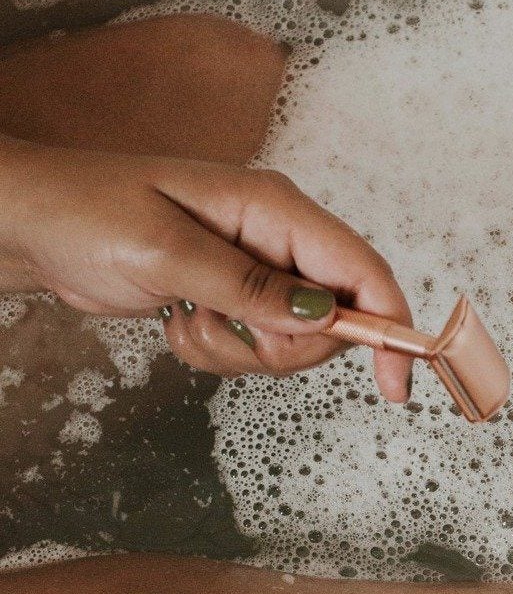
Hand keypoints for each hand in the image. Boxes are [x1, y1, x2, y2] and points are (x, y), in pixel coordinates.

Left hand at [0, 133, 415, 400]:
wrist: (30, 223)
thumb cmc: (87, 213)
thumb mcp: (168, 252)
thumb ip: (250, 288)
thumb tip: (323, 317)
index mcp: (274, 210)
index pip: (362, 272)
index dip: (390, 328)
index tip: (394, 384)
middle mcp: (276, 238)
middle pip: (334, 321)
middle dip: (283, 347)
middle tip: (226, 328)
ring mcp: (255, 269)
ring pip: (291, 343)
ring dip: (240, 351)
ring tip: (189, 319)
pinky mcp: (231, 296)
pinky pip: (253, 348)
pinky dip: (218, 352)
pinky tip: (179, 322)